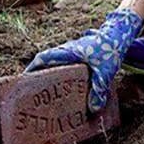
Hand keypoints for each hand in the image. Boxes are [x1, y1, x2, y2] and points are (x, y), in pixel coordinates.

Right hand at [24, 8, 142, 112]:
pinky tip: (66, 86)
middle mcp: (68, 50)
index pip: (44, 58)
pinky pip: (65, 63)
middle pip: (46, 61)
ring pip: (55, 61)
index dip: (33, 68)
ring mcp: (73, 51)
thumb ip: (99, 90)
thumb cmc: (109, 49)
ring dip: (50, 72)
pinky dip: (61, 72)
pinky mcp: (79, 54)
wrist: (119, 35)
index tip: (24, 79)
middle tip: (32, 90)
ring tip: (46, 91)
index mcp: (69, 52)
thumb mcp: (105, 72)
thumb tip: (93, 108)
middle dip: (38, 73)